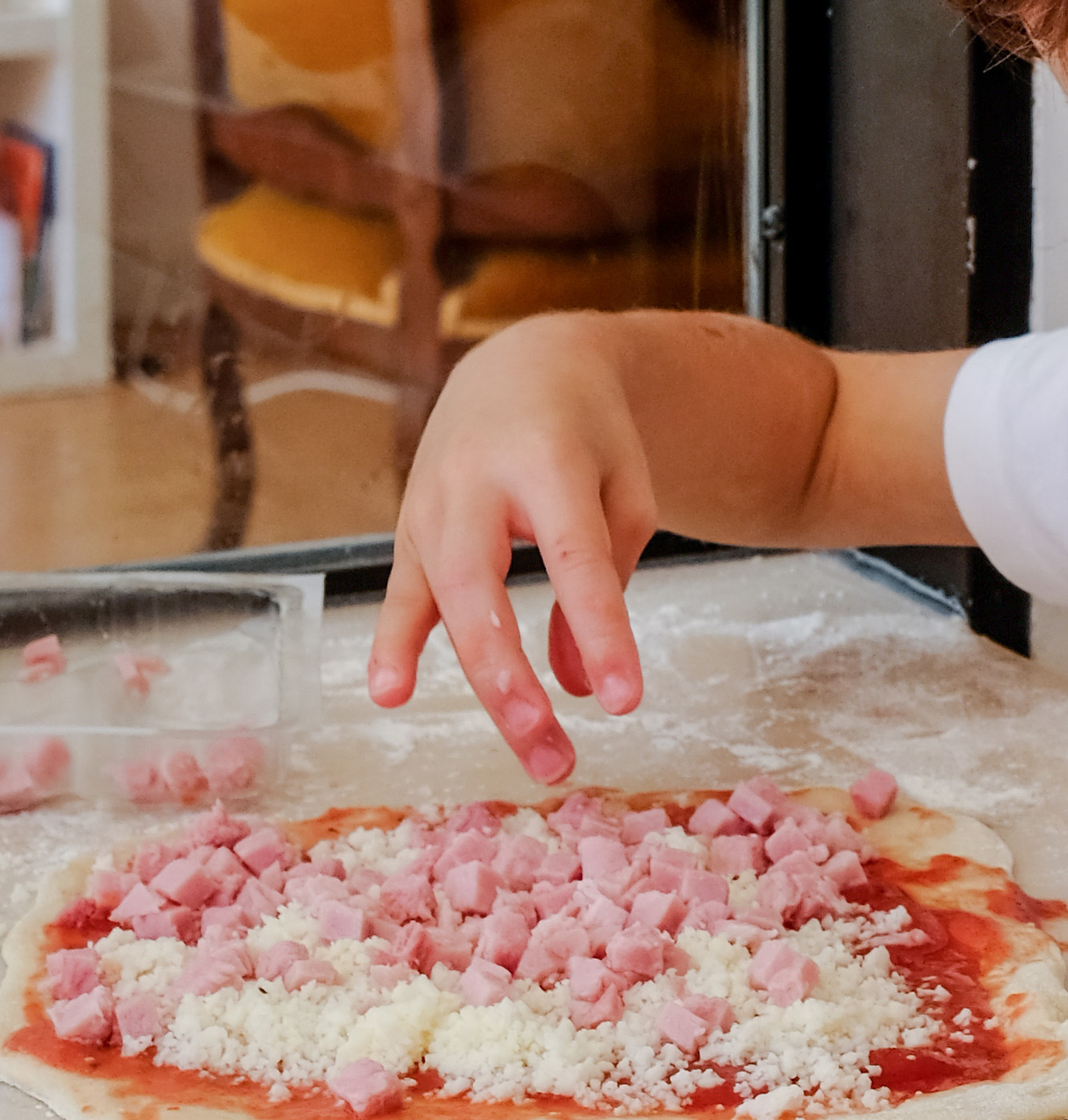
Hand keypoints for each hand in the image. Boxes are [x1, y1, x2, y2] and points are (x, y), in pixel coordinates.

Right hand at [366, 322, 656, 782]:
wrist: (523, 367)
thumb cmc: (589, 439)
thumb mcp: (624, 492)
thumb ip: (607, 584)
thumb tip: (578, 687)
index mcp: (546, 462)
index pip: (573, 559)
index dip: (597, 631)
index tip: (624, 700)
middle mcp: (475, 481)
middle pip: (483, 591)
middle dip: (513, 679)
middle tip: (554, 751)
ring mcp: (431, 504)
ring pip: (443, 602)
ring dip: (482, 684)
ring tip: (528, 750)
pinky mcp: (409, 528)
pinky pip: (400, 593)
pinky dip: (393, 644)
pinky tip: (391, 693)